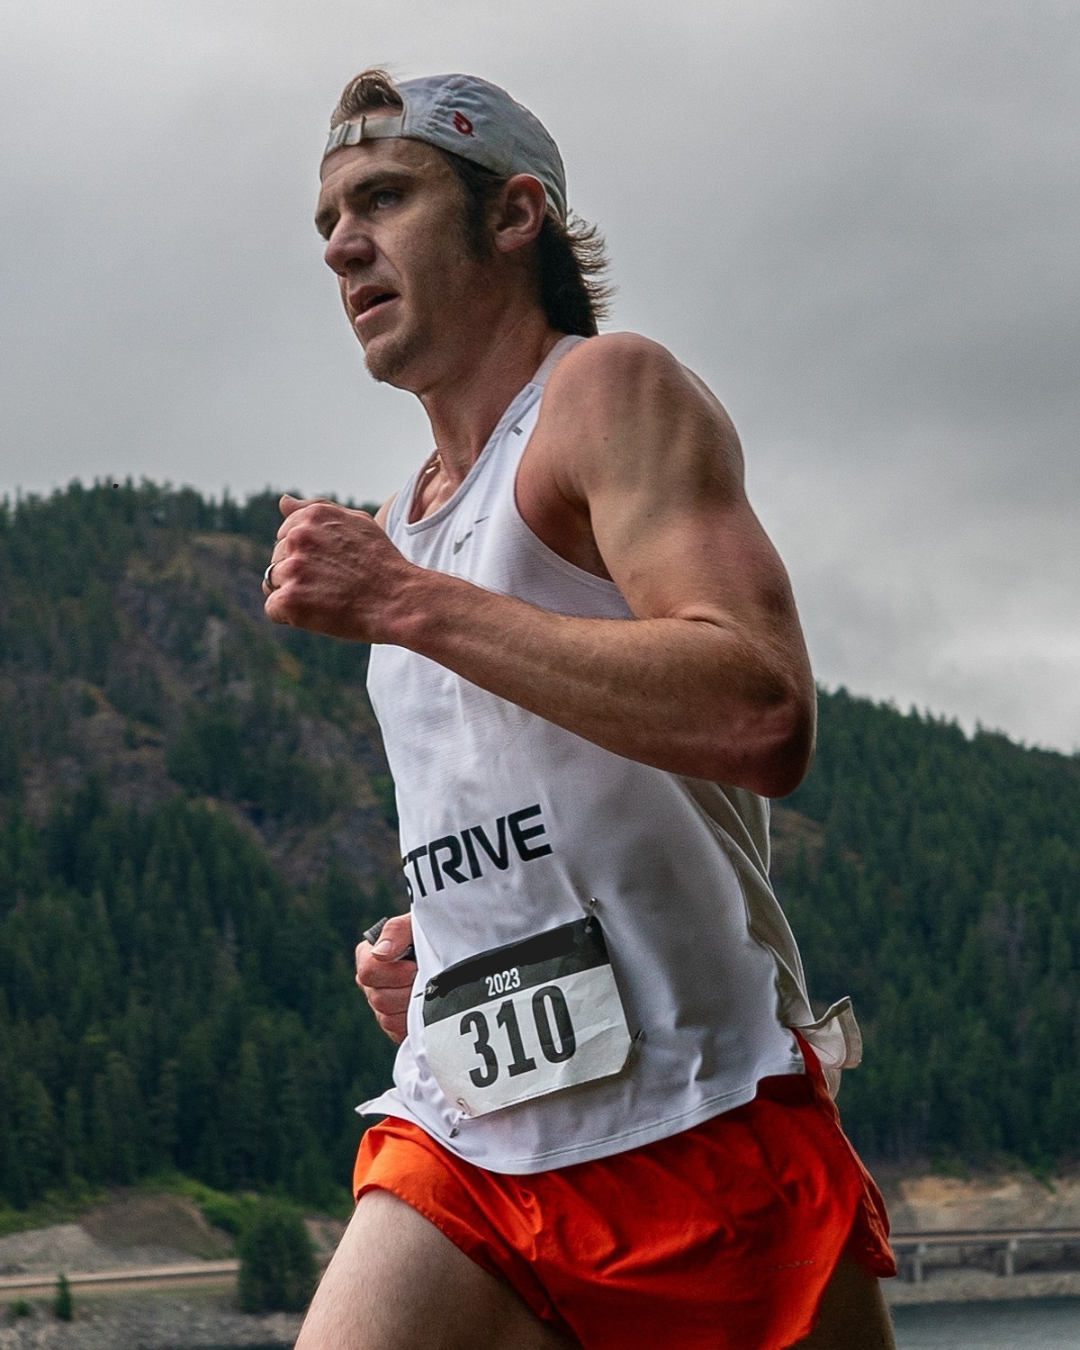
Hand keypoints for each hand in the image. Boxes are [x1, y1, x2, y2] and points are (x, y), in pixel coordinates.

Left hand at [262, 494, 412, 641]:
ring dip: (295, 594)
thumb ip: (316, 509)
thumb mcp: (356, 522)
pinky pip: (273, 609)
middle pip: (278, 560)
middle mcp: (298, 537)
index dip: (308, 556)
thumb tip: (283, 501)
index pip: (285, 536)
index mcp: (312, 516)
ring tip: (327, 599)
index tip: (333, 566)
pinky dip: (291, 616)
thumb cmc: (381, 564)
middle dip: (299, 574)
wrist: (399, 601)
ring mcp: (292, 568)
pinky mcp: (290, 600)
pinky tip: (318, 614)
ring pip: (274, 584)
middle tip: (335, 585)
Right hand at [355, 914, 416, 1043]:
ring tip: (429, 990)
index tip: (414, 967)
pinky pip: (397, 1032)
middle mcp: (370, 983)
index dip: (393, 972)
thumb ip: (396, 932)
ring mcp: (381, 1006)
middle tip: (425, 979)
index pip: (367, 971)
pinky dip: (415, 1022)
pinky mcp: (395, 1025)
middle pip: (378, 999)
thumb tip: (380, 953)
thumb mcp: (414, 925)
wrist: (451, 954)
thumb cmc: (429, 936)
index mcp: (369, 956)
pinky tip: (427, 1007)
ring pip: (388, 1018)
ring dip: (413, 1005)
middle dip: (408, 989)